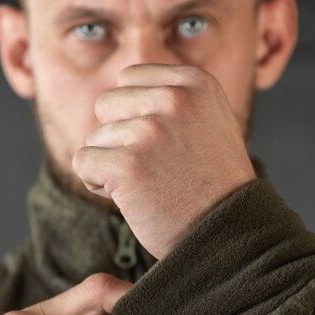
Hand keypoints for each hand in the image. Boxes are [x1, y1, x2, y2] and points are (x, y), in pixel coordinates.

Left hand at [72, 64, 256, 258]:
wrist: (230, 235)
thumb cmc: (214, 185)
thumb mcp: (210, 121)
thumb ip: (174, 97)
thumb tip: (123, 83)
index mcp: (195, 82)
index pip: (130, 79)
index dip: (136, 115)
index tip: (167, 146)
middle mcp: (175, 99)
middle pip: (107, 105)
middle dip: (120, 138)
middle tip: (157, 169)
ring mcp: (151, 131)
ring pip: (95, 138)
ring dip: (112, 165)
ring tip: (150, 186)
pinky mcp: (128, 165)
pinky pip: (84, 163)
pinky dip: (98, 184)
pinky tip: (131, 198)